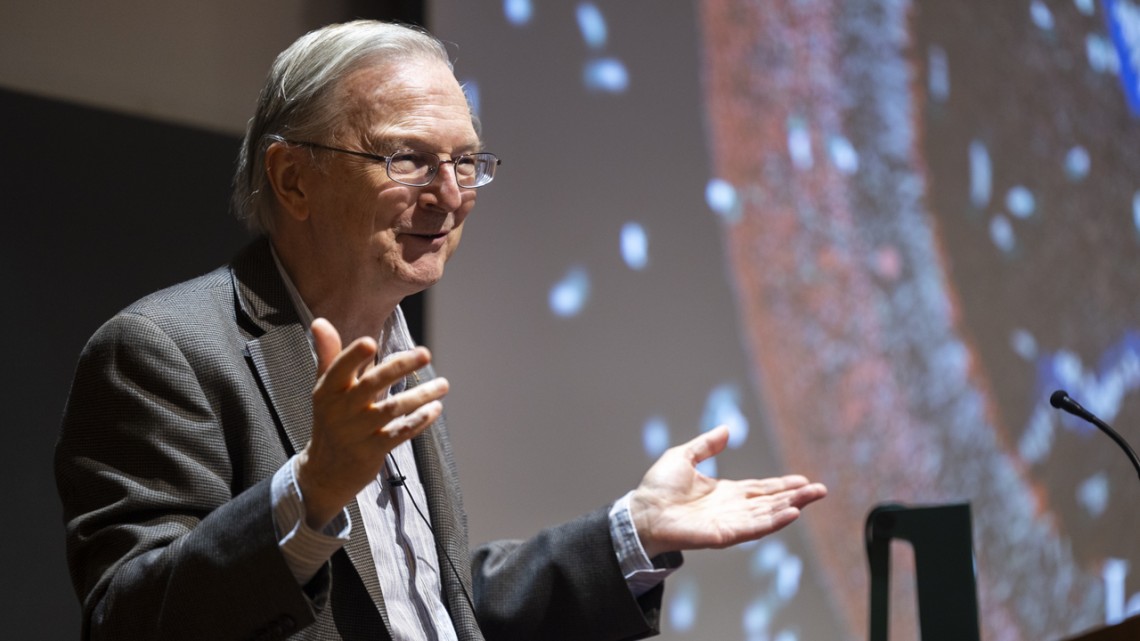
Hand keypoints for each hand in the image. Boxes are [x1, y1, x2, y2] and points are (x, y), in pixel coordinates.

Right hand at [295, 318, 447, 528]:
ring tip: (443, 385)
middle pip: (372, 384)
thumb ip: (329, 355)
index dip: (353, 357)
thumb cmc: (330, 420)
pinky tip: (435, 409)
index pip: (339, 369)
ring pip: (392, 409)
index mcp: (327, 391)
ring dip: (421, 396)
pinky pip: (399, 433)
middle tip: (426, 353)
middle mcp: (340, 410)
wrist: (325, 471)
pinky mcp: (372, 451)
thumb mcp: (325, 389)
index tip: (371, 342)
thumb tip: (320, 321)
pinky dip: (419, 420)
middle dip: (399, 367)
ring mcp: (356, 432)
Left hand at [629, 425, 826, 558]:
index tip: (803, 480)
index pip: (761, 489)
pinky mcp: (724, 534)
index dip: (782, 485)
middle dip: (796, 496)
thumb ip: (706, 445)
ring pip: (767, 514)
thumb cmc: (657, 488)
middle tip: (820, 490)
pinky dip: (773, 521)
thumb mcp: (683, 457)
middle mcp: (732, 508)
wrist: (641, 511)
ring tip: (812, 497)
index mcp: (725, 492)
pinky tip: (792, 513)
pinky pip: (753, 528)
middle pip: (770, 502)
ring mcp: (730, 522)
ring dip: (791, 506)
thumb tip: (726, 429)